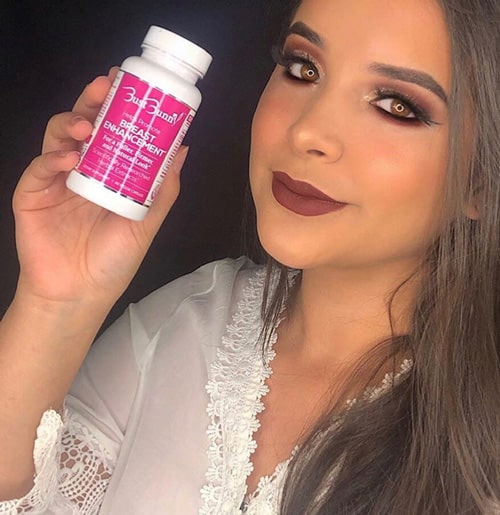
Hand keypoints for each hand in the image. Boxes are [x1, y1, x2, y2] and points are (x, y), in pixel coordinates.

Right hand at [12, 68, 187, 305]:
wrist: (80, 293)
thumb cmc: (114, 259)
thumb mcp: (147, 222)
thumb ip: (163, 187)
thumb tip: (182, 148)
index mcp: (109, 174)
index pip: (112, 131)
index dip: (119, 106)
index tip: (131, 84)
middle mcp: (83, 171)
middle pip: (84, 124)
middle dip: (93, 101)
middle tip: (106, 85)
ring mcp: (56, 180)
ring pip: (58, 137)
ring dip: (71, 123)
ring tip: (88, 124)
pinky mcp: (32, 194)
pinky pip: (39, 167)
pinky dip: (52, 158)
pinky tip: (69, 159)